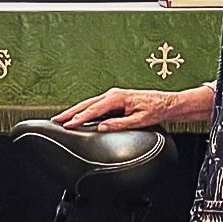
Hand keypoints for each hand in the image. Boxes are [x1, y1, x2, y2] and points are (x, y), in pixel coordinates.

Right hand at [54, 87, 181, 131]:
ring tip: (61, 119)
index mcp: (117, 97)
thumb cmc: (156, 110)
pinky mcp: (114, 100)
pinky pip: (95, 106)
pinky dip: (84, 111)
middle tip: (55, 120)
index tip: (68, 125)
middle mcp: (112, 94)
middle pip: (86, 104)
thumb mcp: (139, 120)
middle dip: (70, 113)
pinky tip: (77, 117)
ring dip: (74, 111)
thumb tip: (102, 127)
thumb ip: (119, 124)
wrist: (167, 103)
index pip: (93, 109)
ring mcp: (112, 96)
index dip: (79, 118)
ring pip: (88, 104)